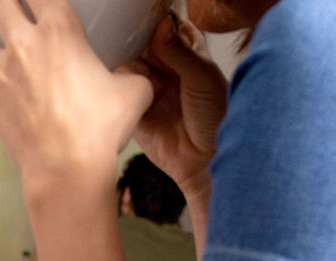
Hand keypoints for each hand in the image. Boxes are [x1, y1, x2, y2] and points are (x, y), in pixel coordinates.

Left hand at [0, 0, 154, 182]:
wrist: (68, 168)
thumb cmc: (99, 130)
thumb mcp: (135, 92)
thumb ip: (133, 75)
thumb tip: (134, 76)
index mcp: (60, 32)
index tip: (44, 0)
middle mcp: (24, 47)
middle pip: (0, 3)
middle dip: (7, 1)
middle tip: (14, 6)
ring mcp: (2, 76)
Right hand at [131, 13, 227, 195]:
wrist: (203, 161)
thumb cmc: (216, 121)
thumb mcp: (202, 78)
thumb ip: (179, 50)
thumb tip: (163, 24)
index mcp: (189, 56)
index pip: (168, 28)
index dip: (159, 25)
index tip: (153, 24)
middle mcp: (167, 70)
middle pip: (143, 44)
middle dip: (144, 49)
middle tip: (154, 59)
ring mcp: (149, 88)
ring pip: (129, 64)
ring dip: (139, 71)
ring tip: (155, 87)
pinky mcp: (133, 107)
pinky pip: (118, 89)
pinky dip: (126, 88)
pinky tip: (144, 97)